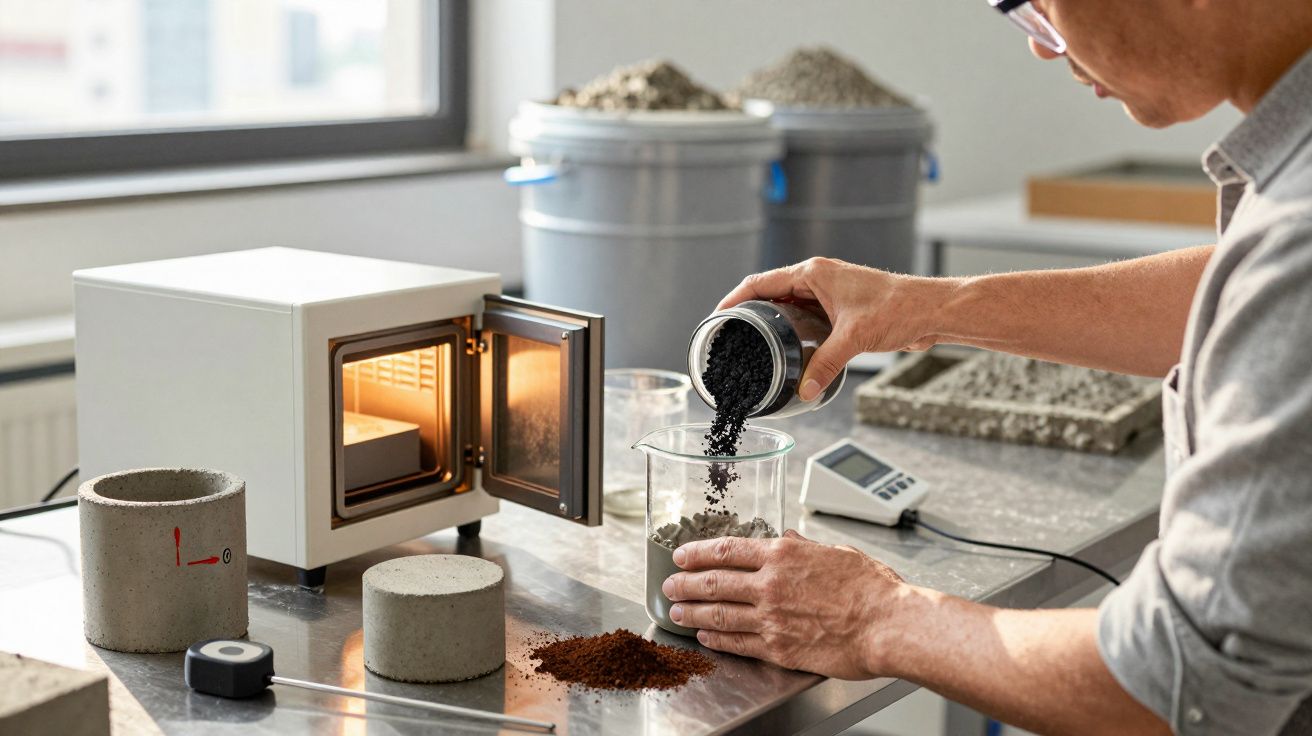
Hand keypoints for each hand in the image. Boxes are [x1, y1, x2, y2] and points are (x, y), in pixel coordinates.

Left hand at [662, 529, 905, 679]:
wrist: (888, 625)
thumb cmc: (872, 589)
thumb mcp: (836, 552)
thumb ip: (805, 547)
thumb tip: (787, 537)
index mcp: (783, 554)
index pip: (726, 549)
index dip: (697, 552)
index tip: (681, 554)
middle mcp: (771, 583)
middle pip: (713, 581)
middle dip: (684, 584)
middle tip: (669, 585)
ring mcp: (771, 617)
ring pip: (718, 614)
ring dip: (692, 613)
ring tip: (676, 612)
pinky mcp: (778, 648)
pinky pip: (737, 642)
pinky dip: (716, 639)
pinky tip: (705, 636)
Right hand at [717, 258, 951, 399]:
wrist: (929, 311)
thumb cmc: (898, 308)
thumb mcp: (854, 338)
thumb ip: (825, 365)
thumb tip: (805, 391)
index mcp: (814, 273)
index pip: (761, 282)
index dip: (736, 299)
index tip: (718, 316)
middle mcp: (818, 278)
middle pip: (771, 293)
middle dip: (750, 313)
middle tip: (731, 336)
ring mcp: (828, 292)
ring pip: (788, 306)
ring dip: (772, 323)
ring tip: (752, 345)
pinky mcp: (838, 307)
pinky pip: (805, 316)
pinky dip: (792, 330)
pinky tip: (786, 348)